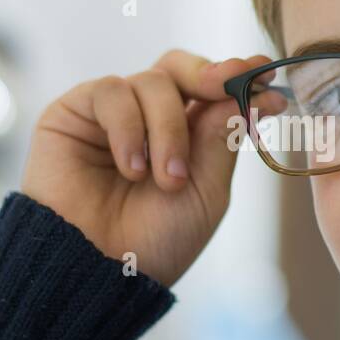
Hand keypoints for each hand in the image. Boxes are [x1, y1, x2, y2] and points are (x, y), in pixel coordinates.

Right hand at [20, 50, 277, 288]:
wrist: (100, 272)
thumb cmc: (155, 242)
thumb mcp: (206, 191)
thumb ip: (221, 136)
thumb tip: (246, 90)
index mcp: (185, 135)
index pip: (213, 89)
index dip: (241, 77)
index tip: (266, 78)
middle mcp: (147, 117)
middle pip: (182, 67)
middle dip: (210, 75)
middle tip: (225, 85)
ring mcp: (111, 113)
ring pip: (153, 81)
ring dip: (168, 129)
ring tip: (166, 179)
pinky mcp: (72, 112)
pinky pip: (110, 92)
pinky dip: (128, 128)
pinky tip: (131, 169)